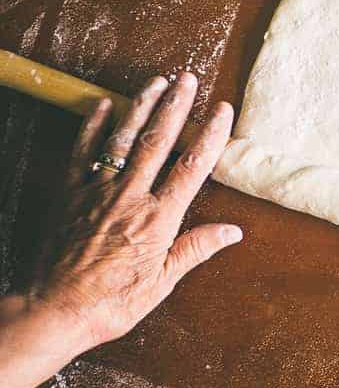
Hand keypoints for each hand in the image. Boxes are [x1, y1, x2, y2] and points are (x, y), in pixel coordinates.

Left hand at [20, 71, 241, 351]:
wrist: (56, 309)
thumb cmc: (111, 303)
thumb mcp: (161, 283)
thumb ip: (195, 249)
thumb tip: (232, 232)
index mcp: (158, 218)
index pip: (192, 167)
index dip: (210, 135)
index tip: (222, 110)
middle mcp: (130, 196)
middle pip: (159, 141)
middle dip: (176, 106)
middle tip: (188, 78)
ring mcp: (98, 191)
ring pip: (124, 139)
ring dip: (141, 106)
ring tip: (156, 81)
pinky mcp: (71, 193)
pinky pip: (83, 151)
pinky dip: (93, 126)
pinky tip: (104, 105)